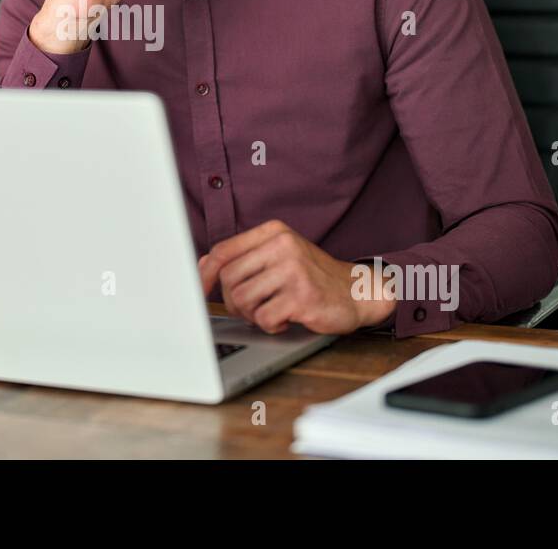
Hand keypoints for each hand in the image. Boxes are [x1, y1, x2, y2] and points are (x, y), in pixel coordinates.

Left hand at [197, 220, 396, 334]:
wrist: (359, 291)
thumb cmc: (313, 276)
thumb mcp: (280, 256)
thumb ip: (245, 257)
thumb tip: (202, 265)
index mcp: (274, 232)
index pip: (223, 250)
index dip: (205, 273)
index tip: (199, 290)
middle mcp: (283, 246)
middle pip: (228, 279)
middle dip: (234, 302)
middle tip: (253, 309)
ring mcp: (293, 270)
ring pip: (243, 299)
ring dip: (253, 315)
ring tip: (272, 312)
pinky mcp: (302, 296)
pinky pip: (264, 318)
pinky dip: (271, 325)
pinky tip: (285, 320)